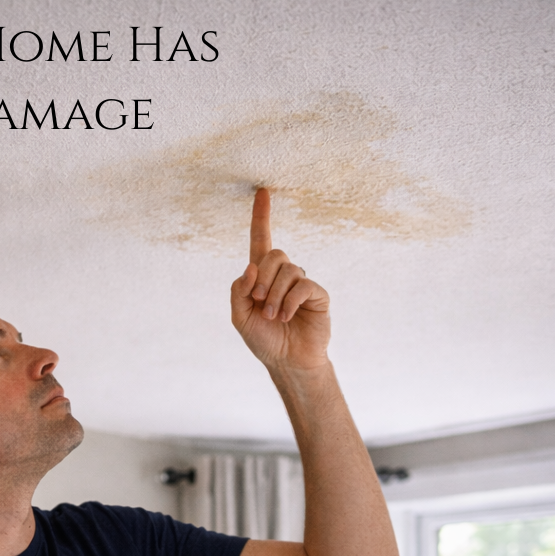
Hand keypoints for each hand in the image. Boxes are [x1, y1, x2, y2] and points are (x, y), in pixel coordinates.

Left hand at [231, 188, 330, 373]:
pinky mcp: (317, 294)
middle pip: (273, 255)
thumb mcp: (240, 318)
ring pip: (287, 270)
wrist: (287, 362)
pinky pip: (303, 285)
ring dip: (274, 295)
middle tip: (258, 303)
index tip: (262, 192)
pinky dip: (289, 301)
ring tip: (273, 317)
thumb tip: (249, 268)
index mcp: (262, 276)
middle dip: (262, 278)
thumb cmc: (264, 340)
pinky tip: (286, 317)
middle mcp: (283, 275)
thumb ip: (237, 292)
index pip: (261, 240)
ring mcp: (301, 283)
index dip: (261, 217)